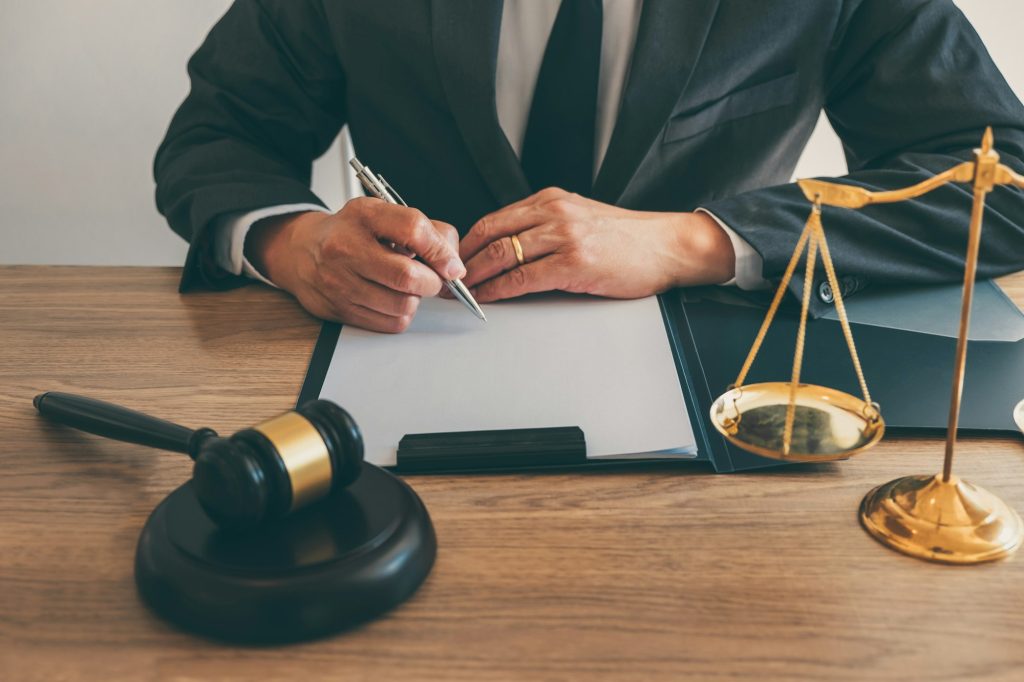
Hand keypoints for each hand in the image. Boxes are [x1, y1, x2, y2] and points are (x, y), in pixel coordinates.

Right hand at [246, 198, 464, 331]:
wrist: (303, 251)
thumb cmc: (352, 232)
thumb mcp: (384, 215)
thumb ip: (425, 231)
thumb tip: (453, 264)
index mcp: (364, 215)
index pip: (412, 229)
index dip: (441, 251)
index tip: (452, 265)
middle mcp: (346, 248)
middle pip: (408, 276)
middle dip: (432, 282)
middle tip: (432, 279)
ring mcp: (340, 281)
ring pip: (402, 304)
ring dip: (415, 299)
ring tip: (406, 287)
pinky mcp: (340, 309)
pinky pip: (390, 322)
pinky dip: (400, 314)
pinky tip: (391, 299)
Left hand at [457, 188, 735, 302]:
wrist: (667, 246)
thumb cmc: (627, 239)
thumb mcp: (581, 218)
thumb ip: (546, 226)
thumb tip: (510, 249)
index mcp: (551, 199)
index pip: (495, 218)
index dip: (468, 241)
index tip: (454, 258)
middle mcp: (553, 212)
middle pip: (491, 234)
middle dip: (464, 260)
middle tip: (447, 278)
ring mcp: (564, 237)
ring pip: (503, 255)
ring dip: (477, 277)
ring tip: (462, 292)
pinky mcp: (574, 264)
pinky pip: (524, 278)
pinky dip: (500, 290)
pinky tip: (489, 298)